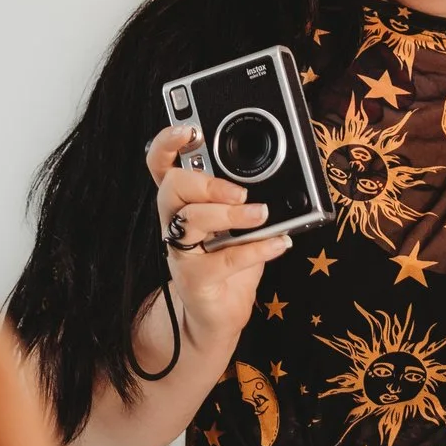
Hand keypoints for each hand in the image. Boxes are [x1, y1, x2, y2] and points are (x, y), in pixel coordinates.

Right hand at [146, 123, 293, 355]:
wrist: (219, 314)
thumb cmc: (230, 260)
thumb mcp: (241, 221)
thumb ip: (250, 197)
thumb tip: (284, 174)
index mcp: (184, 200)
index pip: (162, 163)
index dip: (168, 142)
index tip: (190, 130)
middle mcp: (176, 221)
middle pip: (172, 187)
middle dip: (205, 182)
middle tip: (239, 191)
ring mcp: (181, 251)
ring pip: (191, 219)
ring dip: (229, 214)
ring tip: (261, 214)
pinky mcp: (195, 279)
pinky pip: (223, 260)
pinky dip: (257, 249)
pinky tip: (280, 243)